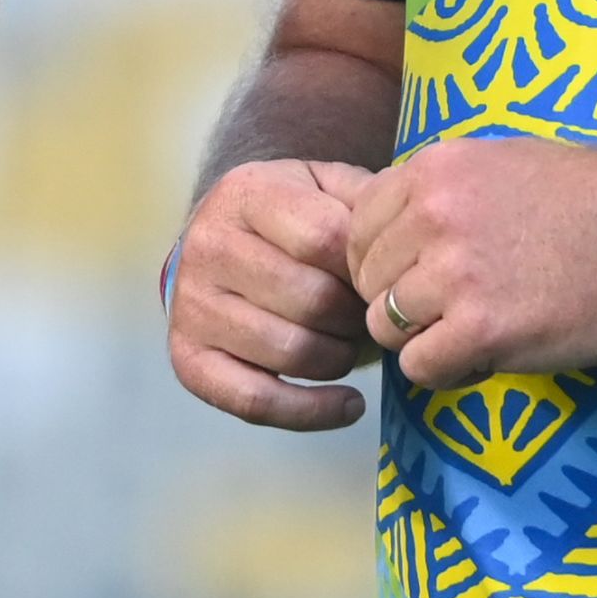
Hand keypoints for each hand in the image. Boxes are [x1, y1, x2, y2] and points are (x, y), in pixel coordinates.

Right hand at [170, 159, 379, 431]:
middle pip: (311, 300)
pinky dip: (312, 412)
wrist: (220, 237)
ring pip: (289, 351)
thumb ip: (366, 203)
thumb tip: (408, 245)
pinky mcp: (188, 359)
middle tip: (371, 317)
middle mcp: (208, 245)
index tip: (385, 279)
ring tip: (352, 344)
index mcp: (246, 192)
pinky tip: (349, 404)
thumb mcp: (326, 186)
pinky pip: (256, 401)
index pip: (325, 239)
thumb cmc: (291, 214)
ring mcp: (191, 306)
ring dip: (340, 358)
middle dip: (357, 317)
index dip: (368, 268)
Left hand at [348, 135, 596, 390]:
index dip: (382, 258)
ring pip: (384, 327)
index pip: (358, 226)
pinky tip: (482, 357)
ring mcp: (452, 275)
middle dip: (399, 300)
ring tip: (468, 334)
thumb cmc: (592, 197)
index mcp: (434, 169)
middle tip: (447, 311)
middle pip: (367, 280)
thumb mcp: (506, 161)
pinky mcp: (480, 330)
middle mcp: (430, 216)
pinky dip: (445, 371)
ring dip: (422, 337)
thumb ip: (446, 188)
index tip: (416, 274)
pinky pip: (420, 367)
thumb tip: (401, 221)